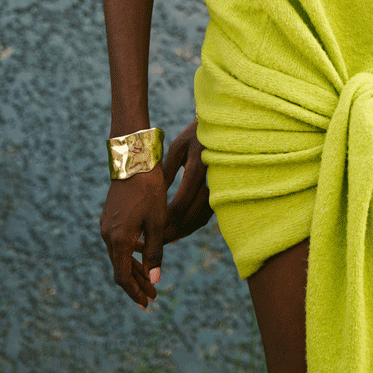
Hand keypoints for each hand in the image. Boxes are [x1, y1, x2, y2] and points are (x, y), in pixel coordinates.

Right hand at [100, 164, 166, 307]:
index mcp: (119, 239)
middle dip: (136, 284)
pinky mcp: (109, 219)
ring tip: (149, 281)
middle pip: (121, 268)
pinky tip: (142, 255)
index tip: (147, 303)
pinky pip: (118, 243)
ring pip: (119, 256)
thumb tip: (154, 281)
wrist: (133, 161)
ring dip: (134, 269)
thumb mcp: (157, 222)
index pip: (123, 276)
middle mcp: (108, 235)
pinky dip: (129, 254)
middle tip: (152, 297)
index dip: (135, 292)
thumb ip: (155, 252)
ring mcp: (106, 226)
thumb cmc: (149, 190)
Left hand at [161, 119, 213, 242]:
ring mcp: (218, 190)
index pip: (181, 203)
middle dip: (171, 231)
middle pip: (190, 216)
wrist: (223, 129)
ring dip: (181, 232)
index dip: (165, 219)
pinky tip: (178, 232)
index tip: (149, 227)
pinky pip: (205, 216)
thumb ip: (166, 170)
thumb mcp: (178, 147)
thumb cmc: (194, 136)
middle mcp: (211, 182)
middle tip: (153, 242)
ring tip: (162, 240)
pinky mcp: (220, 194)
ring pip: (199, 219)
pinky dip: (191, 226)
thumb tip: (153, 195)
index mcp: (198, 169)